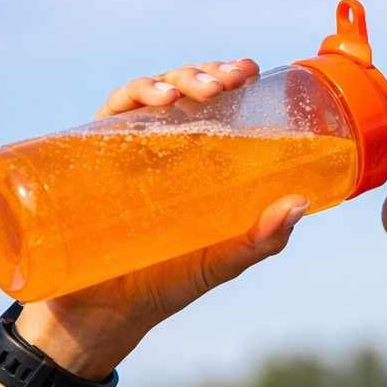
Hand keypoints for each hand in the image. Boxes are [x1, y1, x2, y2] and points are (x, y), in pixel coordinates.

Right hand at [14, 59, 309, 372]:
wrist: (101, 316)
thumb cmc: (163, 286)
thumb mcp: (219, 262)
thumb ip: (260, 240)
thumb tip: (299, 203)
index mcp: (191, 161)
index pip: (209, 105)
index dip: (225, 77)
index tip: (247, 70)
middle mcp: (156, 148)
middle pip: (181, 91)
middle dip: (204, 74)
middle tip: (229, 80)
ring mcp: (121, 152)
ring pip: (147, 94)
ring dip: (173, 79)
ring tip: (195, 90)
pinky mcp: (88, 160)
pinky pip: (108, 115)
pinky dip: (131, 97)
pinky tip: (154, 100)